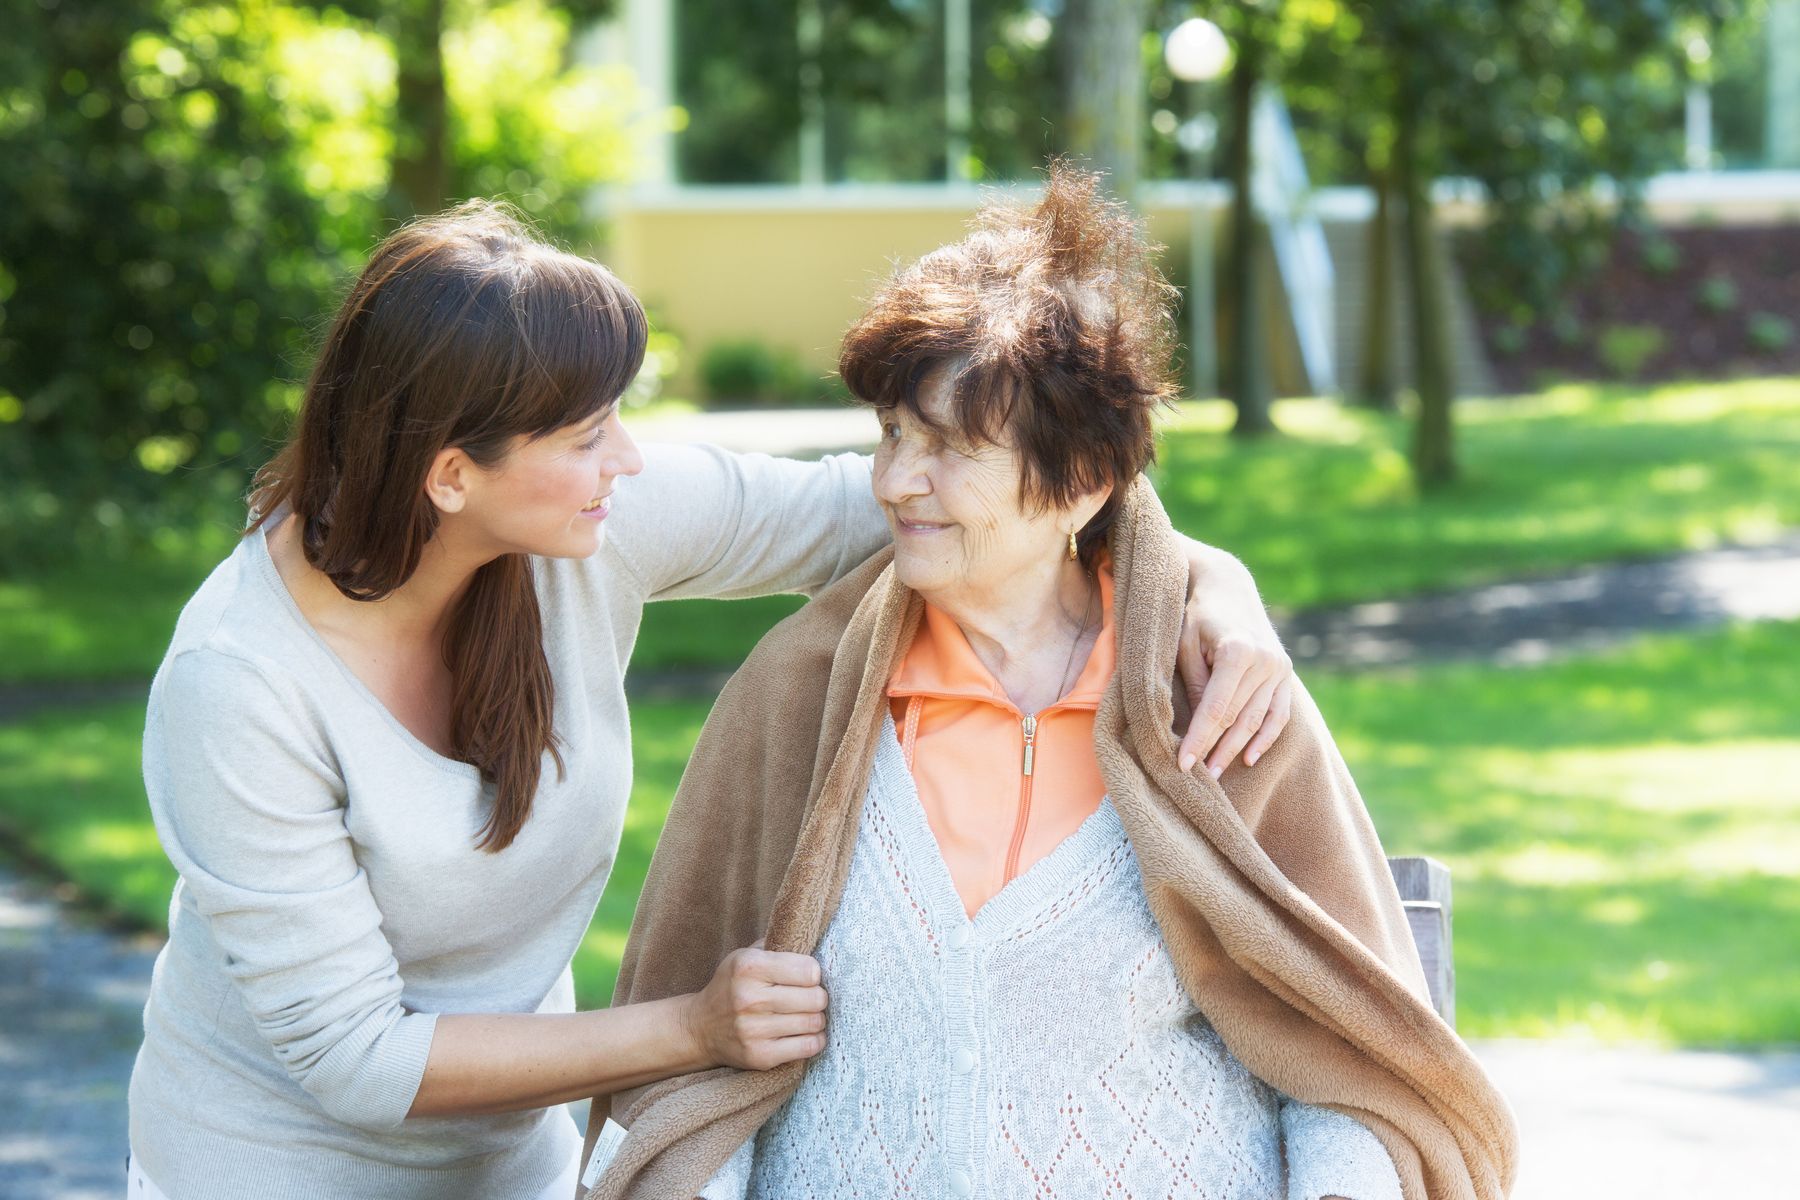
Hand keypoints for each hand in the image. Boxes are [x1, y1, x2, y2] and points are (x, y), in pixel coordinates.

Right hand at [683, 944, 828, 1071]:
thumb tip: (814, 942)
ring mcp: (754, 1030)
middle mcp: (749, 998)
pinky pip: (808, 1047)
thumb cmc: (732, 986)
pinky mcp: (760, 1056)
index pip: (809, 970)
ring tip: (807, 1015)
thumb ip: (777, 945)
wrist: (700, 1028)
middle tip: (811, 998)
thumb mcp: (745, 955)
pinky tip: (806, 1033)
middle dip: (819, 997)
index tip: (807, 977)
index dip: (814, 973)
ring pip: (813, 1022)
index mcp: (749, 967)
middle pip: (815, 998)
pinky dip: (815, 1040)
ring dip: (817, 1019)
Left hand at [1176, 540, 1294, 777]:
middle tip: (1197, 779)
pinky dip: (1267, 737)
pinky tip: (1251, 758)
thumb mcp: (1185, 645)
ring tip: (1216, 773)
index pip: (1216, 709)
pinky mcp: (1285, 672)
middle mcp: (1265, 661)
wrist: (1228, 586)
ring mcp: (1279, 667)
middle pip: (1238, 718)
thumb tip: (1195, 729)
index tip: (1182, 764)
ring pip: (1258, 720)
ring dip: (1238, 749)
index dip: (1199, 740)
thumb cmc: (1196, 616)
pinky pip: (1279, 712)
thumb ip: (1194, 686)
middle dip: (1215, 750)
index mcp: (1238, 652)